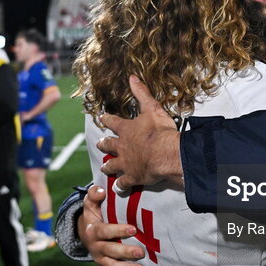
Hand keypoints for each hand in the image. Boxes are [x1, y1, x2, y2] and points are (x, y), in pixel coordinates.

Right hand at [77, 185, 146, 265]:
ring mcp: (99, 258)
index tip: (133, 229)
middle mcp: (95, 246)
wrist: (84, 232)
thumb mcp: (90, 203)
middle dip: (125, 252)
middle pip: (110, 251)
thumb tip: (101, 190)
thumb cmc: (93, 215)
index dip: (118, 231)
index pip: (105, 231)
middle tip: (141, 252)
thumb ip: (94, 195)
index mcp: (93, 230)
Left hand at [97, 76, 181, 191]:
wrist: (165, 154)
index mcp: (127, 129)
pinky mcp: (132, 177)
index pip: (113, 122)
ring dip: (108, 166)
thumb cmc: (160, 132)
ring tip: (105, 167)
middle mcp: (122, 146)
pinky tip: (118, 188)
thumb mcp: (152, 108)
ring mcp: (125, 163)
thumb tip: (132, 77)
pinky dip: (120, 186)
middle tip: (100, 143)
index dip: (107, 119)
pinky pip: (123, 183)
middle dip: (104, 144)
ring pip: (112, 165)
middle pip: (109, 145)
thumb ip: (141, 93)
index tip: (102, 117)